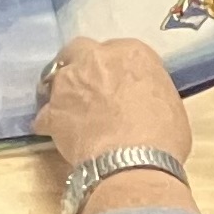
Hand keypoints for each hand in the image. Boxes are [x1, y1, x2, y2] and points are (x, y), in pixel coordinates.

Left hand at [32, 38, 192, 168]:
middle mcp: (96, 58)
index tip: (117, 83)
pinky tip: (60, 136)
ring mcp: (69, 83)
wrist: (134, 163)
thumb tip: (139, 101)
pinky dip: (51, 124)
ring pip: (56, 79)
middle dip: (80, 65)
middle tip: (88, 88)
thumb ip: (147, 91)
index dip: (115, 68)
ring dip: (63, 93)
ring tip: (73, 114)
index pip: (117, 50)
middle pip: (79, 50)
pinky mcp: (52, 111)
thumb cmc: (163, 135)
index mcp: (131, 52)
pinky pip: (45, 115)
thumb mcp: (168, 102)